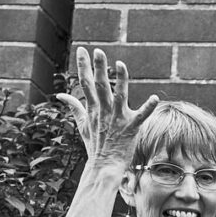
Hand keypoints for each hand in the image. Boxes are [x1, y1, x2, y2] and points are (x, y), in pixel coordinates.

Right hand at [55, 47, 159, 172]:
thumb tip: (60, 95)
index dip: (84, 66)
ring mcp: (117, 119)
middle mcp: (104, 112)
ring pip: (119, 95)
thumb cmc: (96, 145)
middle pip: (100, 85)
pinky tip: (155, 97)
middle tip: (98, 50)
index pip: (86, 83)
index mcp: (93, 109)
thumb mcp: (82, 124)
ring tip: (121, 64)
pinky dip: (148, 107)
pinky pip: (141, 116)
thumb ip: (74, 107)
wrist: (104, 166)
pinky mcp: (131, 128)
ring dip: (120, 80)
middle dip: (99, 67)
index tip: (81, 50)